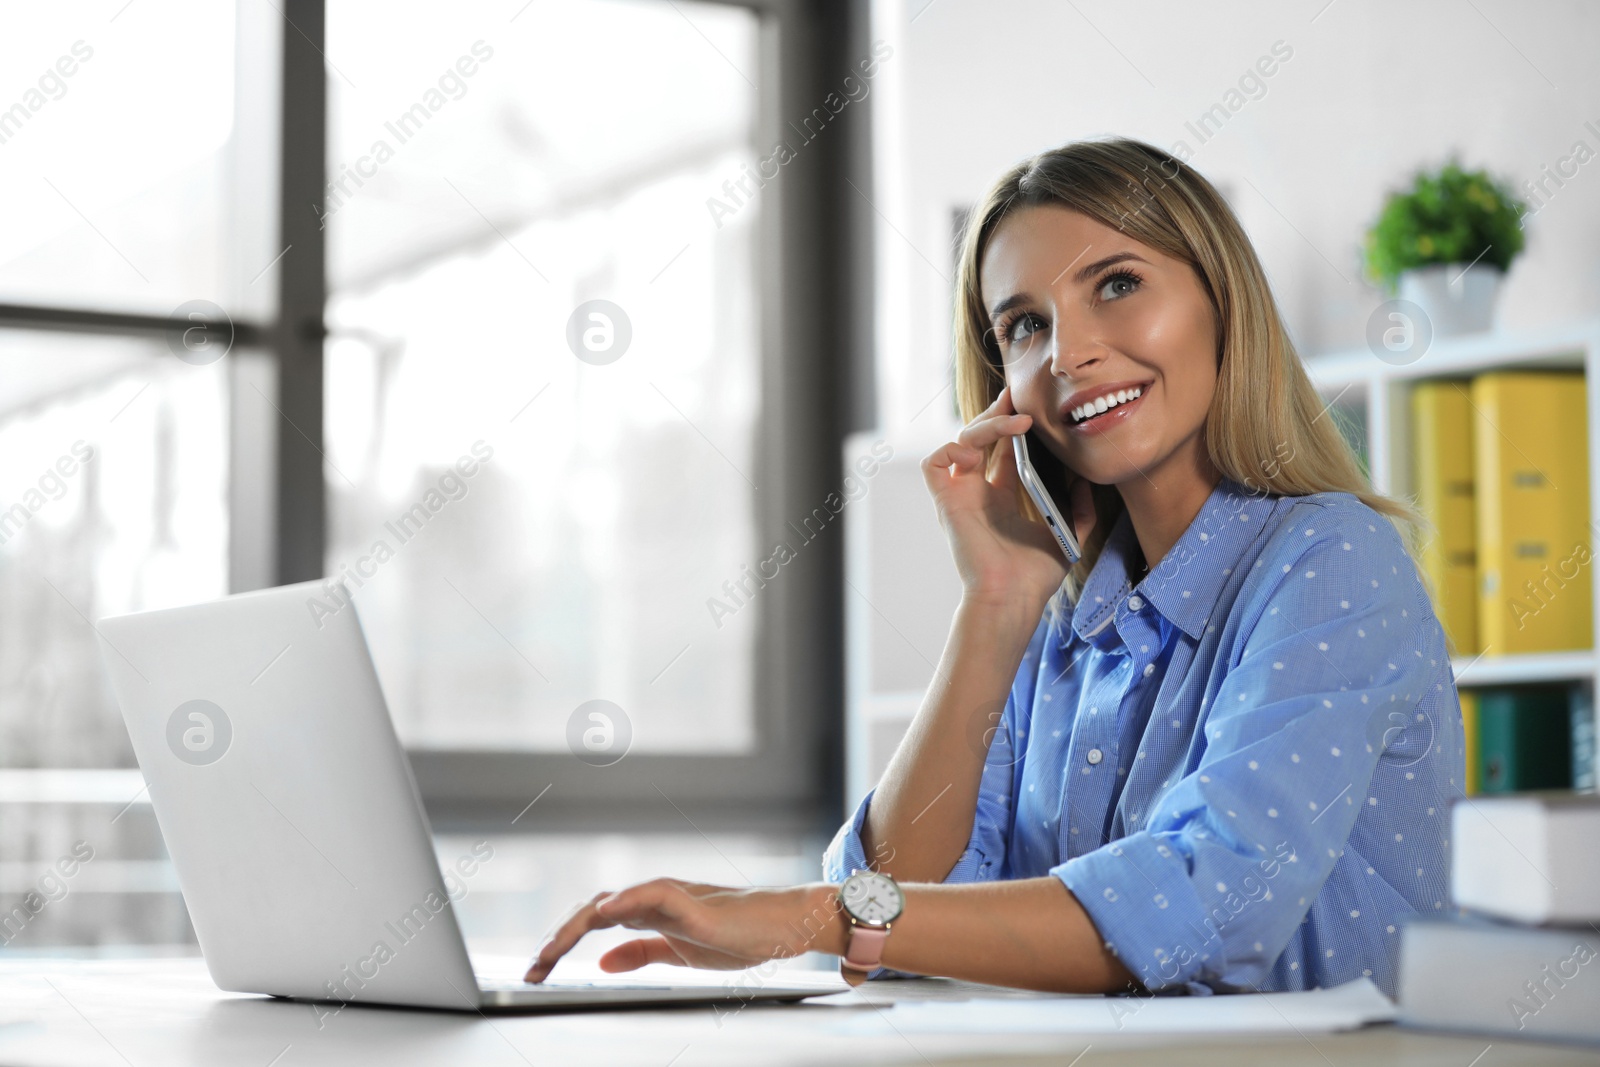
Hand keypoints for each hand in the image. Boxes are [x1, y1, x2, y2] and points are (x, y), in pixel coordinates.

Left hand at [523, 879, 844, 982]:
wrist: (781, 927)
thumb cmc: (736, 935)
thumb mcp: (678, 954)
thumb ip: (640, 952)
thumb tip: (601, 961)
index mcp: (646, 912)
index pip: (592, 921)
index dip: (561, 943)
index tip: (536, 971)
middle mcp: (651, 898)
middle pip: (591, 911)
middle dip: (557, 939)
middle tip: (532, 968)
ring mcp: (670, 896)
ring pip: (611, 902)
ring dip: (577, 925)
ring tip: (550, 949)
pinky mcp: (692, 901)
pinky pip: (653, 894)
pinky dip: (627, 900)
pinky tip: (606, 912)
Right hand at [921, 386, 1095, 613]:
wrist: (1013, 599)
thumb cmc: (1033, 577)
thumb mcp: (1066, 535)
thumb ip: (1078, 507)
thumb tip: (1084, 478)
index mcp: (1001, 498)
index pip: (1002, 449)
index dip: (1013, 424)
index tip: (1032, 406)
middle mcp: (977, 493)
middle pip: (981, 438)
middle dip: (998, 412)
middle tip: (1019, 395)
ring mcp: (960, 496)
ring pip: (960, 441)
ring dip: (985, 425)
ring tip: (1015, 421)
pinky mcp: (947, 503)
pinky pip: (934, 464)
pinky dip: (949, 449)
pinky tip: (974, 451)